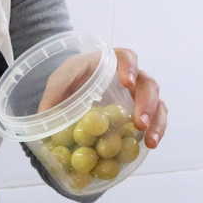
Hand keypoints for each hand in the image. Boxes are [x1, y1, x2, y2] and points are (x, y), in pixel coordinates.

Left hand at [36, 47, 167, 148]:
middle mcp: (131, 77)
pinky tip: (149, 145)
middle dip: (146, 103)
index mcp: (111, 62)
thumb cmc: (69, 82)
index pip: (126, 57)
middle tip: (139, 122)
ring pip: (157, 103)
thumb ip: (53, 94)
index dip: (130, 67)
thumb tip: (45, 115)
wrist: (74, 92)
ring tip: (150, 141)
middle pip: (147, 84)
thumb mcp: (58, 83)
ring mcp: (138, 96)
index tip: (127, 83)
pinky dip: (155, 132)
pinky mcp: (141, 114)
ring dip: (156, 121)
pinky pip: (155, 120)